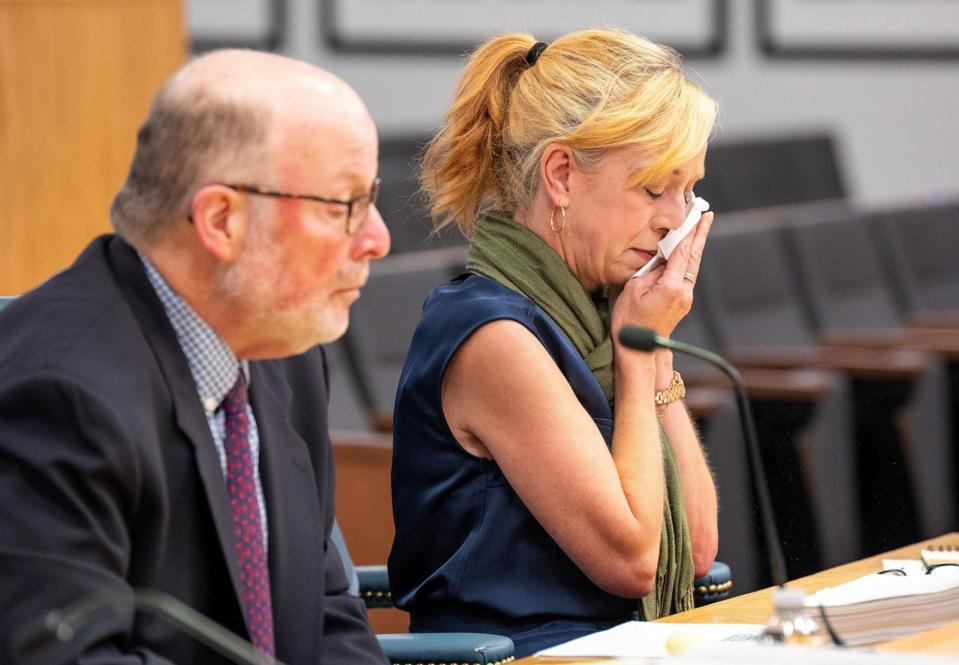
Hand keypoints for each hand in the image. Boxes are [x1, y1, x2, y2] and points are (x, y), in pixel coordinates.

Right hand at [612, 211, 713, 338]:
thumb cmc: (629, 320)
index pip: (682, 252)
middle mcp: (683, 292)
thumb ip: (650, 270)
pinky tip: (685, 254)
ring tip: (698, 229)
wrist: (637, 350)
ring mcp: (685, 299)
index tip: (697, 215)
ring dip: (694, 247)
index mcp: (671, 286)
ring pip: (691, 267)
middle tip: (707, 215)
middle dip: (700, 234)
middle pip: (694, 257)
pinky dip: (687, 261)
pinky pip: (685, 277)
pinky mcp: (682, 303)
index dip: (689, 231)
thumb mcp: (633, 289)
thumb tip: (662, 259)